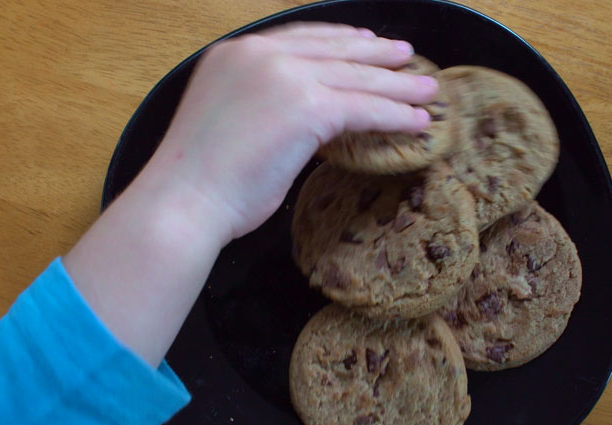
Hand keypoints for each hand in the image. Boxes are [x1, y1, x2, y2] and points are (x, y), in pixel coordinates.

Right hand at [64, 23, 437, 367]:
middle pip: (336, 49)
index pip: (302, 37)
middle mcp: (260, 54)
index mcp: (236, 53)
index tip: (365, 41)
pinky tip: (418, 122)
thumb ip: (262, 105)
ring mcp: (284, 77)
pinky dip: (395, 116)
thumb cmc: (198, 179)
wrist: (184, 201)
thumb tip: (300, 116)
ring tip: (427, 89)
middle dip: (376, 54)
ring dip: (398, 85)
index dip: (341, 40)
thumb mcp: (229, 120)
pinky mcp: (307, 108)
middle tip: (406, 56)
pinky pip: (364, 108)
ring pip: (356, 77)